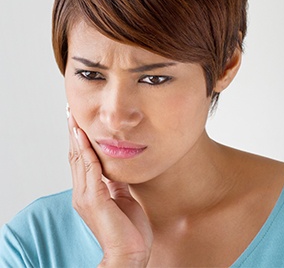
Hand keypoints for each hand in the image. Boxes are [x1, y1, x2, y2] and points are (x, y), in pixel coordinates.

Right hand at [68, 112, 152, 266]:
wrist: (129, 253)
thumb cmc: (128, 228)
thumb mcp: (122, 198)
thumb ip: (115, 182)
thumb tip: (115, 167)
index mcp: (89, 192)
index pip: (81, 160)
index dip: (78, 141)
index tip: (78, 123)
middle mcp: (82, 192)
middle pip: (75, 156)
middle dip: (73, 133)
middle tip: (71, 113)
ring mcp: (86, 196)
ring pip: (79, 159)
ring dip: (76, 137)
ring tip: (73, 118)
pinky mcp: (94, 199)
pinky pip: (90, 170)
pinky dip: (86, 151)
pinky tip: (83, 137)